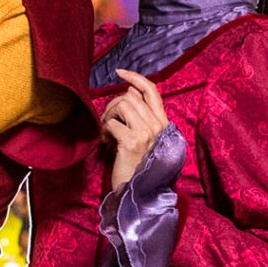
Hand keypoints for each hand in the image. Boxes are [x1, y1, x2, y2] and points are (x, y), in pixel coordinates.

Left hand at [103, 70, 170, 190]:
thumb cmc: (140, 167)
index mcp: (163, 124)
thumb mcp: (146, 139)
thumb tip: (130, 91)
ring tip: (107, 131)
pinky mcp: (132, 142)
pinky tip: (105, 143)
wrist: (141, 194)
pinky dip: (104, 131)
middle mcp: (158, 126)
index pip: (152, 91)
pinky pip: (112, 123)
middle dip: (113, 105)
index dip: (136, 78)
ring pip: (122, 105)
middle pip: (131, 97)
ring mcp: (146, 134)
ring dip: (108, 116)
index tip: (121, 72)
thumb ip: (142, 116)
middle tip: (107, 120)